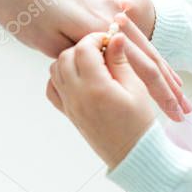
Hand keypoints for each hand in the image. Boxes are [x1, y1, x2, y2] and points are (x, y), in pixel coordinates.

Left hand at [46, 29, 160, 168]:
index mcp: (95, 87)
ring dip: (70, 60)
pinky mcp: (68, 113)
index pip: (83, 50)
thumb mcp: (136, 88)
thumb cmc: (139, 124)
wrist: (132, 154)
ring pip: (55, 70)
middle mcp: (76, 95)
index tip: (109, 40)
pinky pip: (52, 89)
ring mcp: (69, 105)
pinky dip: (60, 78)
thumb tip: (115, 37)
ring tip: (93, 63)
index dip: (95, 39)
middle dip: (82, 47)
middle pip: (66, 56)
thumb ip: (121, 61)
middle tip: (102, 50)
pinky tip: (80, 78)